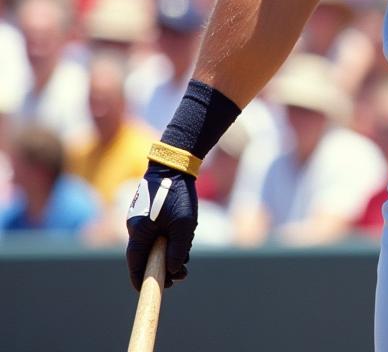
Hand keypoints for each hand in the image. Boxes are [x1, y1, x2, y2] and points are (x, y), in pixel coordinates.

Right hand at [125, 163, 197, 289]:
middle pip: (146, 255)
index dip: (143, 280)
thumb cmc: (178, 193)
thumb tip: (173, 270)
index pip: (135, 264)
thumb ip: (177, 250)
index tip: (153, 290)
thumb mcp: (182, 225)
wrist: (175, 163)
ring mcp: (142, 218)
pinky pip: (157, 231)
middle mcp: (136, 227)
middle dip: (163, 266)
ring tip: (187, 255)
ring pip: (154, 243)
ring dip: (169, 251)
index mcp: (138, 232)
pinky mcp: (150, 211)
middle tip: (182, 274)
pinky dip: (168, 237)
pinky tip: (184, 235)